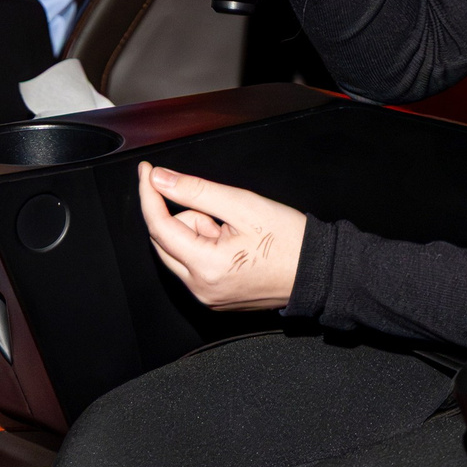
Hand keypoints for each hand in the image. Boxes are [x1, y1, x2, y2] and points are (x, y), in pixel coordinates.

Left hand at [137, 163, 303, 311]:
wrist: (318, 271)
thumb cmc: (289, 242)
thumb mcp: (241, 205)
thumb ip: (195, 190)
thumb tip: (161, 179)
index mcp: (205, 267)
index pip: (159, 225)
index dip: (149, 193)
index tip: (148, 170)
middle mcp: (200, 289)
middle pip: (166, 239)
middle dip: (187, 216)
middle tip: (222, 212)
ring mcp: (208, 296)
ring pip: (181, 250)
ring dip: (199, 232)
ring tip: (236, 232)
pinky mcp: (215, 296)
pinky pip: (194, 263)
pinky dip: (206, 246)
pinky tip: (235, 244)